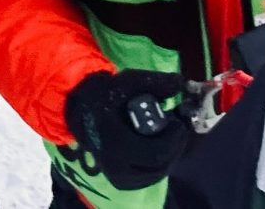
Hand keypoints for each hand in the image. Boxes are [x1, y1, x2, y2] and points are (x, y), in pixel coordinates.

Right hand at [64, 70, 190, 189]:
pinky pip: (149, 178)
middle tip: (175, 127)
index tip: (178, 122)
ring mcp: (118, 177)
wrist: (82, 110)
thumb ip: (157, 83)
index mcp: (115, 143)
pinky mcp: (121, 182)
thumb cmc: (107, 95)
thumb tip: (182, 84)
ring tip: (166, 135)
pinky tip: (157, 146)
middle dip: (175, 145)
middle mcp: (115, 166)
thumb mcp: (130, 81)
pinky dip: (159, 164)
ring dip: (169, 154)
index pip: (156, 153)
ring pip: (157, 174)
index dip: (174, 139)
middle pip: (160, 165)